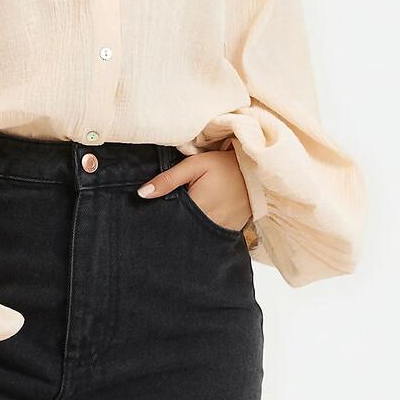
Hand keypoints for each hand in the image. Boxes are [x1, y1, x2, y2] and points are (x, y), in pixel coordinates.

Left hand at [137, 147, 251, 231]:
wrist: (257, 171)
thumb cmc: (225, 165)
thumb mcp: (195, 165)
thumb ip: (168, 179)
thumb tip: (141, 194)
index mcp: (197, 209)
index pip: (169, 221)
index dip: (158, 217)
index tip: (148, 213)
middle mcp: (208, 225)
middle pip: (180, 230)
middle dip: (170, 224)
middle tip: (159, 215)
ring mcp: (219, 231)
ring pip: (193, 235)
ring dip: (184, 227)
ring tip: (179, 215)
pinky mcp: (228, 232)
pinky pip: (207, 235)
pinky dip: (199, 228)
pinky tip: (195, 219)